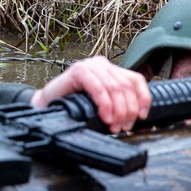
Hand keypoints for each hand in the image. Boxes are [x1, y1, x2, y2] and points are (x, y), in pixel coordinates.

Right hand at [30, 56, 151, 132]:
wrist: (46, 106)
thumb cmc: (74, 106)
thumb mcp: (101, 103)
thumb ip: (117, 102)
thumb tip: (137, 116)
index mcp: (110, 69)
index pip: (136, 80)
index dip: (143, 99)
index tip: (142, 117)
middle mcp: (101, 64)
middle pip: (126, 86)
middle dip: (128, 110)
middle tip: (123, 127)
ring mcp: (89, 65)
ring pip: (115, 88)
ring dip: (118, 111)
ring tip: (114, 126)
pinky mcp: (78, 70)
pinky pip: (99, 88)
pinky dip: (105, 104)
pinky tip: (105, 117)